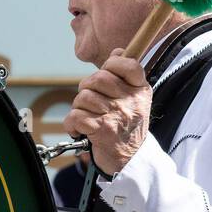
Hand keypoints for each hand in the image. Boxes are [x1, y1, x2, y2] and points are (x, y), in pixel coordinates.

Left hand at [63, 48, 151, 175]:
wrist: (130, 160)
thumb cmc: (127, 128)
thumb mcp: (136, 100)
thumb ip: (126, 76)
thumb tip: (118, 50)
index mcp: (140, 90)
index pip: (127, 63)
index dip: (112, 63)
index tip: (108, 74)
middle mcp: (130, 102)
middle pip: (97, 78)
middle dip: (86, 88)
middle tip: (89, 101)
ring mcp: (116, 116)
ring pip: (83, 97)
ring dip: (78, 108)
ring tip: (87, 118)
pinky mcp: (101, 131)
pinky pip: (75, 116)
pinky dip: (71, 124)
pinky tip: (78, 129)